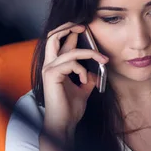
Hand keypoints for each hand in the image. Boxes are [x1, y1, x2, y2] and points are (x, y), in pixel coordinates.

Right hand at [42, 22, 108, 137]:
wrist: (64, 123)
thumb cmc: (71, 108)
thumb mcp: (84, 89)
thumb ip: (88, 77)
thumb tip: (97, 71)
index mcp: (56, 65)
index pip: (59, 41)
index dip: (71, 32)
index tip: (86, 29)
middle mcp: (49, 64)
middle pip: (53, 35)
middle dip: (68, 27)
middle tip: (84, 26)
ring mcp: (48, 69)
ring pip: (69, 51)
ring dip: (89, 53)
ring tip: (102, 60)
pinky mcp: (51, 75)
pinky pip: (71, 63)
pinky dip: (82, 70)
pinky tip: (85, 81)